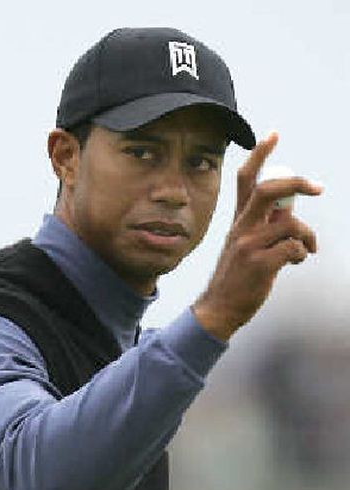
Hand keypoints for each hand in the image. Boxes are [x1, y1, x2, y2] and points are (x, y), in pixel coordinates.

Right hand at [193, 132, 322, 341]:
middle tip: (318, 188)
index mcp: (238, 221)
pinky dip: (302, 254)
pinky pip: (295, 248)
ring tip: (306, 250)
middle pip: (269, 190)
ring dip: (307, 237)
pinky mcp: (261, 264)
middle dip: (298, 183)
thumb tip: (290, 214)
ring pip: (291, 224)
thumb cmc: (236, 277)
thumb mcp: (244, 246)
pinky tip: (294, 263)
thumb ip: (264, 226)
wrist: (219, 307)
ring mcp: (249, 246)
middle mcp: (241, 228)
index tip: (273, 134)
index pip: (246, 179)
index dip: (260, 154)